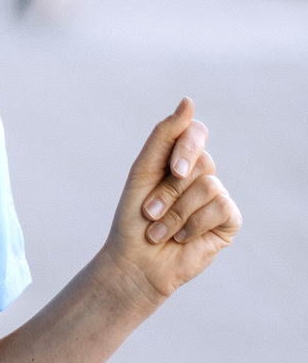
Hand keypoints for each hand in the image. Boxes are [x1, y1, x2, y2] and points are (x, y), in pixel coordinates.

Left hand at [101, 98, 240, 305]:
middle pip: (200, 161)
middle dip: (168, 189)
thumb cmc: (134, 217)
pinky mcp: (228, 220)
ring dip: (175, 212)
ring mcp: (217, 196)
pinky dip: (192, 225)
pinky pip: (221, 208)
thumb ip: (164, 136)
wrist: (136, 261)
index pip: (195, 132)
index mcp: (178, 159)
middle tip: (150, 211)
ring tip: (160, 230)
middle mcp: (201, 174)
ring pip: (208, 186)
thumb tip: (188, 101)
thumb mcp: (143, 172)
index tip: (173, 168)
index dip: (187, 147)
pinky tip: (181, 238)